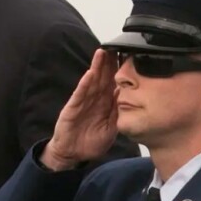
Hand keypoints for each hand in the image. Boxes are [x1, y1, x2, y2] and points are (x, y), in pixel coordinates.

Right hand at [41, 49, 118, 169]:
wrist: (72, 155)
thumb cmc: (91, 142)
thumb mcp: (111, 129)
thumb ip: (118, 114)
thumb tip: (129, 98)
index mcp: (104, 104)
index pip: (113, 84)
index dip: (120, 71)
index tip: (129, 57)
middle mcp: (94, 100)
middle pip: (103, 77)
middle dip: (109, 62)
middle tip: (116, 46)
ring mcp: (82, 102)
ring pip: (91, 82)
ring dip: (96, 67)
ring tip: (102, 53)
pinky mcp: (72, 108)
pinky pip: (79, 94)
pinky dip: (84, 84)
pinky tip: (90, 73)